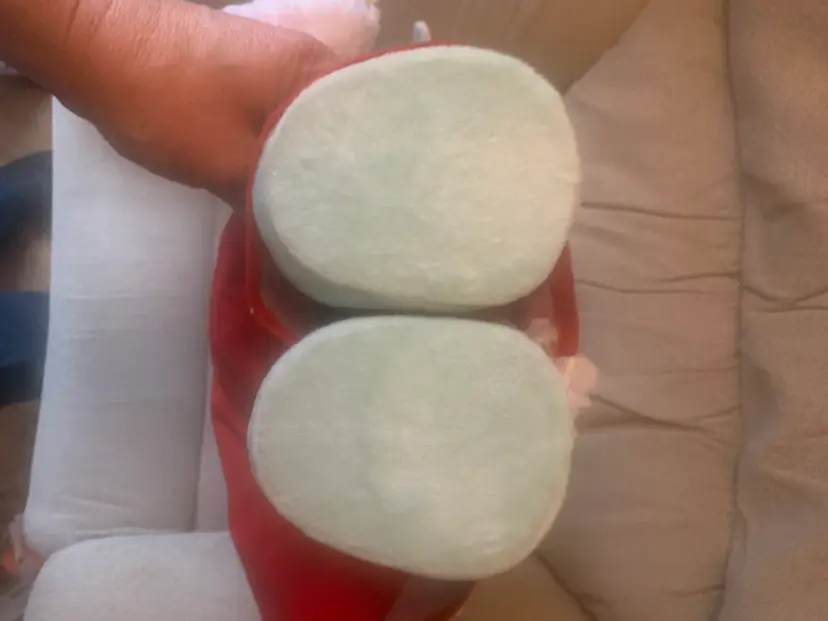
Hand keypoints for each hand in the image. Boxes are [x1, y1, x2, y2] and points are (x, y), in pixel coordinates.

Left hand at [0, 0, 341, 207]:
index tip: (373, 221)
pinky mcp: (249, 72)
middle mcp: (310, 61)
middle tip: (347, 228)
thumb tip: (301, 248)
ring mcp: (279, 63)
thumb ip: (273, 205)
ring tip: (321, 215)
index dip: (371, 180)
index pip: (373, 132)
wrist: (95, 45)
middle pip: (345, 132)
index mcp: (318, 73)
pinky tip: (283, 184)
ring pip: (312, 128)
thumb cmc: (166, 101)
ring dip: (311, 169)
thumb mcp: (226, 165)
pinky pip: (285, 119)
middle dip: (342, 180)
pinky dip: (285, 152)